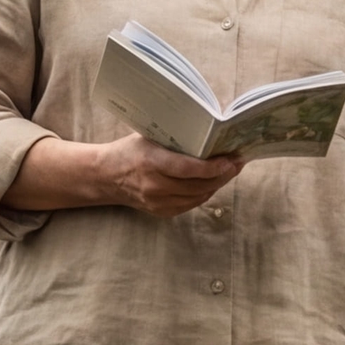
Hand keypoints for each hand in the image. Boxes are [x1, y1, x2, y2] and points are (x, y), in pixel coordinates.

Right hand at [100, 135, 243, 217]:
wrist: (105, 177)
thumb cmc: (129, 151)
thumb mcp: (148, 137)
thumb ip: (174, 139)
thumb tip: (208, 132)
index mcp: (151, 163)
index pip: (189, 169)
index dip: (213, 167)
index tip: (231, 159)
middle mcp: (155, 186)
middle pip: (198, 185)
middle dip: (223, 175)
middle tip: (238, 162)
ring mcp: (158, 203)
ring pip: (198, 197)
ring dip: (217, 185)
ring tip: (230, 171)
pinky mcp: (161, 212)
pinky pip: (190, 204)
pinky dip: (204, 193)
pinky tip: (213, 182)